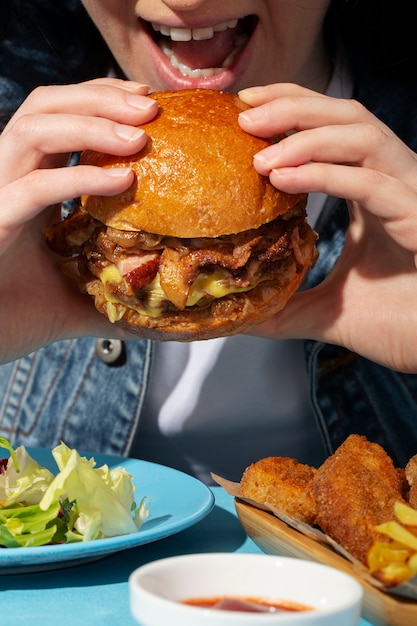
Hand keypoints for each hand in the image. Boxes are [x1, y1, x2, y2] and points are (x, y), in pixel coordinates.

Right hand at [0, 79, 157, 362]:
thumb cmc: (15, 318)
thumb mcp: (79, 297)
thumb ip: (117, 293)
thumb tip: (165, 310)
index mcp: (28, 183)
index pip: (61, 118)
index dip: (101, 100)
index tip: (149, 103)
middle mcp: (9, 178)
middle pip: (47, 107)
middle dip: (101, 97)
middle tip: (152, 106)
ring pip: (35, 130)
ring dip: (91, 123)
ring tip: (141, 136)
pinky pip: (34, 187)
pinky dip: (79, 177)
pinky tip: (123, 181)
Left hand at [238, 83, 416, 371]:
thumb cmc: (395, 323)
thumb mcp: (327, 309)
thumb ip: (286, 307)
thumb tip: (243, 315)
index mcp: (371, 190)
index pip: (332, 128)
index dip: (291, 107)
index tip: (247, 109)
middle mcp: (391, 181)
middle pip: (345, 116)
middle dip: (293, 106)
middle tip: (245, 113)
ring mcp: (407, 194)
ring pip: (362, 135)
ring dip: (307, 136)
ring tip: (261, 155)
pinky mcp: (416, 216)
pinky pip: (371, 182)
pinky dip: (326, 174)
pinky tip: (285, 179)